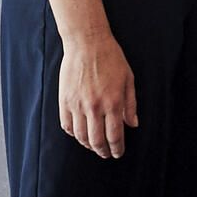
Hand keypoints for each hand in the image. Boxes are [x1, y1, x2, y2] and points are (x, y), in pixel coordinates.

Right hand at [58, 23, 137, 159]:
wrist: (87, 43)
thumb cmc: (111, 58)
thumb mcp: (128, 79)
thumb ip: (131, 104)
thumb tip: (133, 124)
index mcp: (113, 102)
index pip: (115, 135)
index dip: (117, 148)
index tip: (118, 153)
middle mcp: (94, 107)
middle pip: (96, 140)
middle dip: (103, 151)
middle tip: (106, 153)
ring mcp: (77, 105)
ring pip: (81, 136)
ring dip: (88, 145)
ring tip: (94, 146)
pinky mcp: (64, 101)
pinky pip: (67, 126)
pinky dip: (74, 134)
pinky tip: (80, 134)